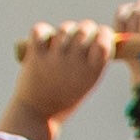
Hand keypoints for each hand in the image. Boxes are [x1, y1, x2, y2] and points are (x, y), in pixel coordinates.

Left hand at [3, 20, 113, 139]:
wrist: (38, 112)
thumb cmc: (66, 97)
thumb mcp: (88, 82)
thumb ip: (94, 62)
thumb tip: (98, 35)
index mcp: (92, 71)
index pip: (104, 41)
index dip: (103, 32)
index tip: (100, 34)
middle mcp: (75, 63)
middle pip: (85, 29)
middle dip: (86, 27)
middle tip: (82, 33)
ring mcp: (55, 59)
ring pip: (64, 29)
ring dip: (65, 29)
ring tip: (63, 37)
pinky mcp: (36, 56)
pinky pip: (40, 31)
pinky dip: (43, 30)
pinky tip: (44, 38)